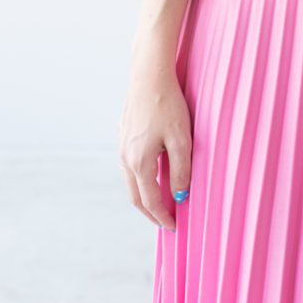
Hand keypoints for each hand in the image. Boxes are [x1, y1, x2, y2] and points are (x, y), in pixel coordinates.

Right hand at [118, 61, 192, 231]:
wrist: (148, 74)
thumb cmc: (168, 104)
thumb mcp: (181, 139)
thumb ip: (180, 170)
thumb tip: (179, 196)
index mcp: (139, 162)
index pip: (150, 201)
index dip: (163, 217)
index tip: (175, 227)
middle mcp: (125, 157)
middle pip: (135, 196)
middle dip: (150, 213)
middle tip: (165, 222)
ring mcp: (122, 144)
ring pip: (129, 181)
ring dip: (143, 196)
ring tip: (159, 203)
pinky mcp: (123, 132)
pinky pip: (127, 165)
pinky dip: (138, 179)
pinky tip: (149, 174)